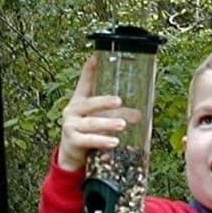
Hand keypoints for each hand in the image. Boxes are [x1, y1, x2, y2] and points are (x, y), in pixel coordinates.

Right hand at [56, 55, 131, 170]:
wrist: (73, 155)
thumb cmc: (88, 132)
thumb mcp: (98, 119)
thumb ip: (117, 114)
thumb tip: (140, 114)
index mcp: (79, 101)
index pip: (84, 83)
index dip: (89, 70)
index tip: (96, 57)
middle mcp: (73, 111)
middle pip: (89, 104)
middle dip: (104, 102)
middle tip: (119, 101)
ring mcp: (71, 126)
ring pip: (91, 123)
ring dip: (107, 124)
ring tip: (122, 125)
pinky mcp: (72, 141)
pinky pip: (89, 140)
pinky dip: (102, 141)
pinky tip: (114, 142)